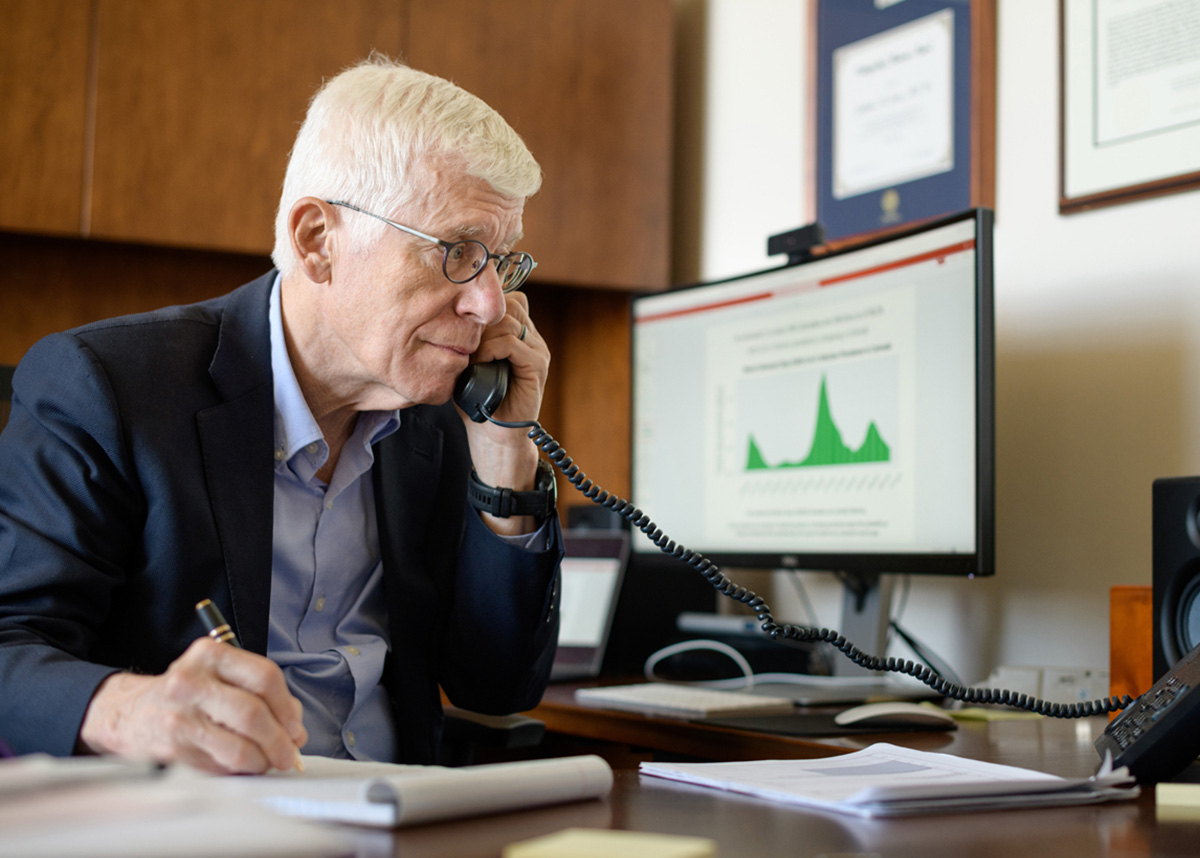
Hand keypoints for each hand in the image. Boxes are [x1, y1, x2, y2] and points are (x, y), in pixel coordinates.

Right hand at [77, 637, 306, 773]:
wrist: (129, 713)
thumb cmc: (187, 694)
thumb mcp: (220, 675)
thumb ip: (261, 693)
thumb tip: (294, 729)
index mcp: (209, 655)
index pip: (264, 677)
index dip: (287, 706)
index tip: (295, 725)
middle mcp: (191, 682)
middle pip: (253, 714)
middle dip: (280, 740)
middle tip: (289, 754)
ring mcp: (179, 718)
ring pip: (239, 747)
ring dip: (262, 761)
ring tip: (268, 762)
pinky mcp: (173, 751)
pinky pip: (221, 767)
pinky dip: (239, 771)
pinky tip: (242, 765)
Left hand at [460, 293, 548, 534]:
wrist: (494, 434)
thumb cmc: (478, 400)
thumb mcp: (466, 362)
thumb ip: (465, 338)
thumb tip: (443, 314)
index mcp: (520, 334)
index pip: (508, 300)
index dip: (483, 310)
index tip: (461, 326)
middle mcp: (533, 338)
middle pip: (510, 305)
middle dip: (482, 320)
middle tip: (463, 340)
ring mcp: (538, 351)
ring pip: (510, 321)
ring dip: (483, 335)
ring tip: (469, 354)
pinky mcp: (537, 366)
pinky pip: (513, 343)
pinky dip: (491, 348)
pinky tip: (479, 362)